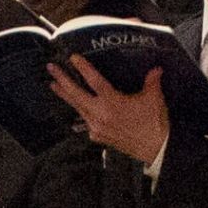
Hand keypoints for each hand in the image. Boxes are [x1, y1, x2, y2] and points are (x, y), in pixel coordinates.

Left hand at [52, 53, 171, 166]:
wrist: (156, 149)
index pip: (94, 81)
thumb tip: (156, 69)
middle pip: (76, 94)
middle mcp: (101, 114)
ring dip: (65, 95)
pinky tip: (77, 105)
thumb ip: (152, 80)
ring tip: (54, 85)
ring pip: (77, 107)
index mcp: (113, 102)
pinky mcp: (98, 136)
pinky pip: (85, 120)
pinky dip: (80, 111)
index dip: (83, 68)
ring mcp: (97, 127)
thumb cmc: (154, 124)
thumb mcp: (154, 98)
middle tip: (51, 68)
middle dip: (62, 80)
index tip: (73, 58)